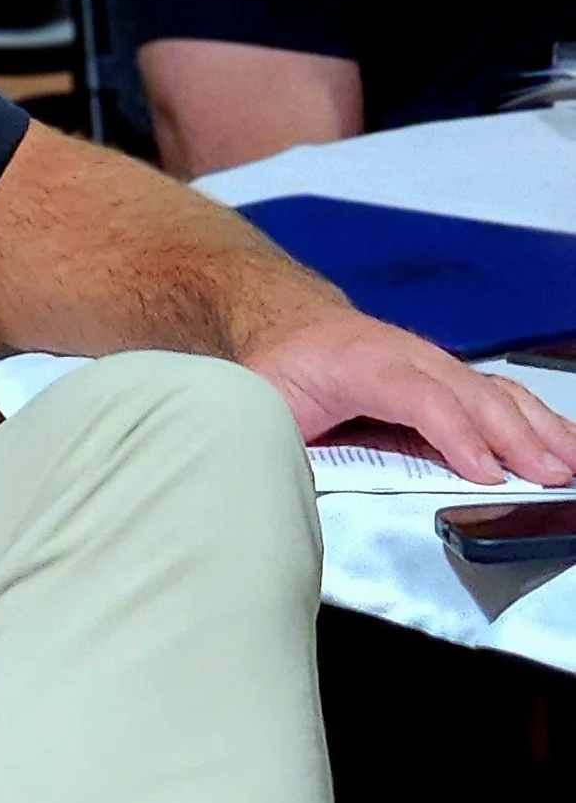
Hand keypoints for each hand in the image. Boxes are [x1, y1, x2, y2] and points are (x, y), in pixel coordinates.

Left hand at [247, 309, 575, 486]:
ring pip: (494, 393)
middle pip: (470, 394)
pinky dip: (534, 420)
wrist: (288, 321)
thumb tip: (282, 481)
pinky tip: (561, 443)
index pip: (417, 396)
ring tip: (568, 465)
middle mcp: (407, 356)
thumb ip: (274, 437)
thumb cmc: (277, 368)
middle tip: (548, 477)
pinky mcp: (447, 378)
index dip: (454, 433)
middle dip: (514, 438)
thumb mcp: (258, 402)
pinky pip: (498, 396)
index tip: (483, 473)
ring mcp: (434, 363)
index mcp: (357, 362)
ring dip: (537, 429)